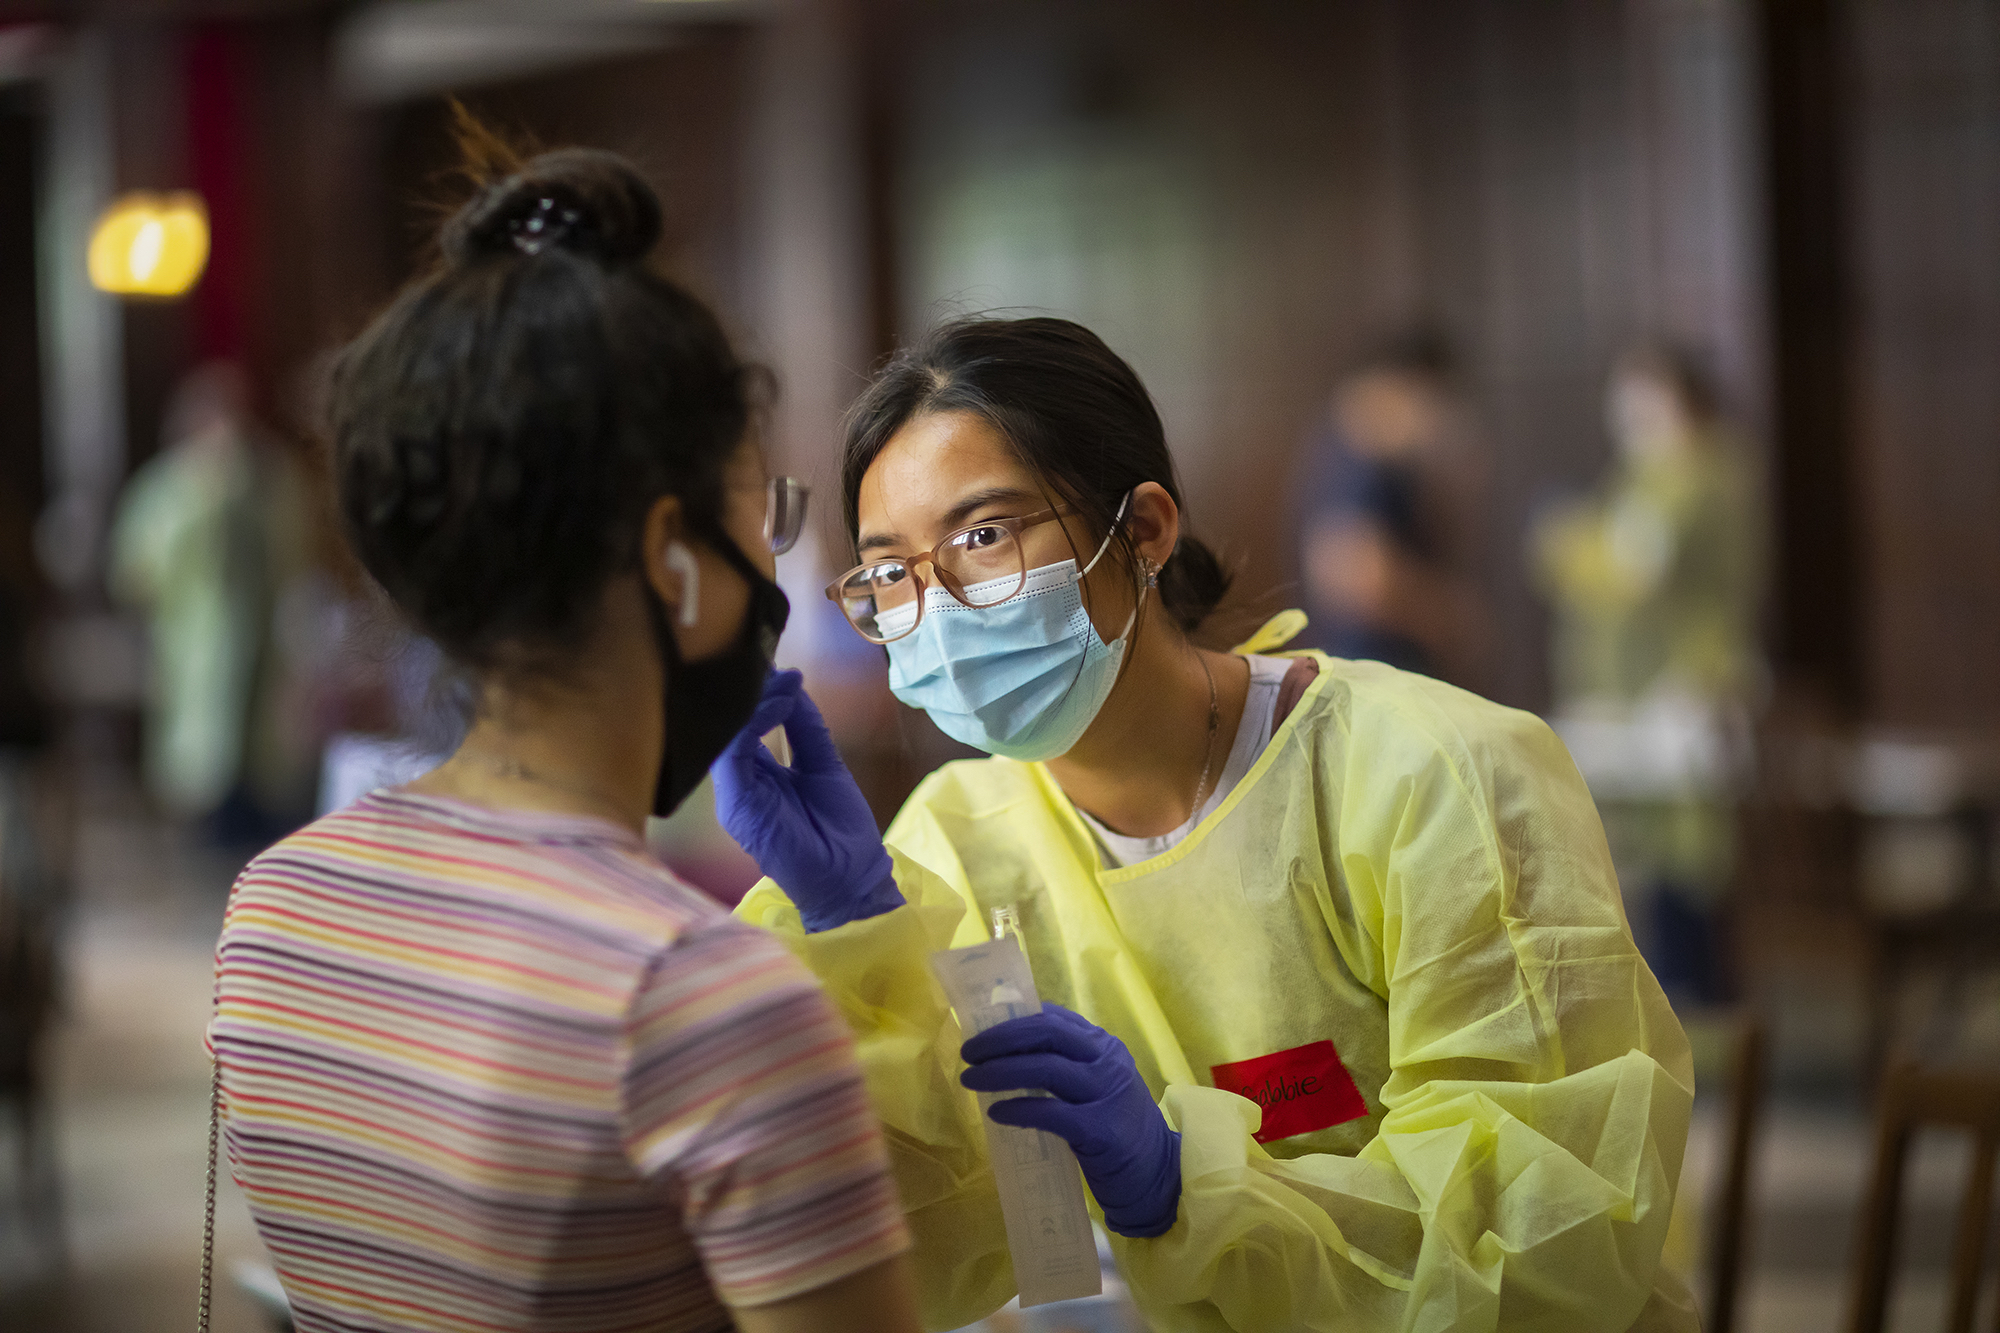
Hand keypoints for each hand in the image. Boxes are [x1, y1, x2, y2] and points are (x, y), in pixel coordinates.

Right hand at [710, 669, 902, 931]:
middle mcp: (738, 783)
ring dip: (752, 702)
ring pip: (724, 735)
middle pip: (728, 727)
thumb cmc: (839, 828)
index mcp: (754, 774)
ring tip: (778, 679)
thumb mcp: (823, 764)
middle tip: (768, 659)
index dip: (755, 692)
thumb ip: (804, 727)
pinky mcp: (737, 805)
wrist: (851, 878)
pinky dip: (753, 724)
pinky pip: (732, 754)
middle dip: (748, 690)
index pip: (742, 724)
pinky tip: (778, 704)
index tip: (774, 662)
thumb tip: (791, 680)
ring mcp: (733, 796)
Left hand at [960, 1004, 1180, 1237]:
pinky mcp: (1100, 1129)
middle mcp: (1107, 1061)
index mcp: (1103, 1046)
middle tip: (969, 1051)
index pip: (1054, 1017)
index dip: (1013, 1020)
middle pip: (1047, 1032)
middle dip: (1002, 1038)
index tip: (982, 1029)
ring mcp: (1106, 1093)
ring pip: (1045, 1068)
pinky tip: (995, 1112)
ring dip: (1000, 1070)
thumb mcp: (1097, 1088)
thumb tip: (1006, 1060)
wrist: (1158, 1176)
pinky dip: (1018, 1109)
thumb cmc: (1118, 1130)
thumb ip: (1065, 1069)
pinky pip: (1050, 1112)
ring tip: (971, 1079)